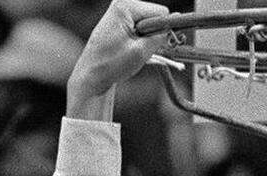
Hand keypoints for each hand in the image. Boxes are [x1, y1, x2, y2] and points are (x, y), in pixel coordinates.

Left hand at [67, 0, 172, 119]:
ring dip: (145, 39)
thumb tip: (175, 22)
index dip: (161, 30)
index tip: (153, 45)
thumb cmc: (110, 65)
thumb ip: (161, 35)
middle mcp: (121, 4)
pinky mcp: (119, 21)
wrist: (90, 77)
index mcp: (124, 6)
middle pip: (154, 16)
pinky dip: (139, 40)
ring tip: (130, 51)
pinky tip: (127, 50)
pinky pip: (140, 28)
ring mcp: (119, 12)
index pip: (160, 12)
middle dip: (152, 34)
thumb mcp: (141, 51)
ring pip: (148, 24)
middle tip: (138, 50)